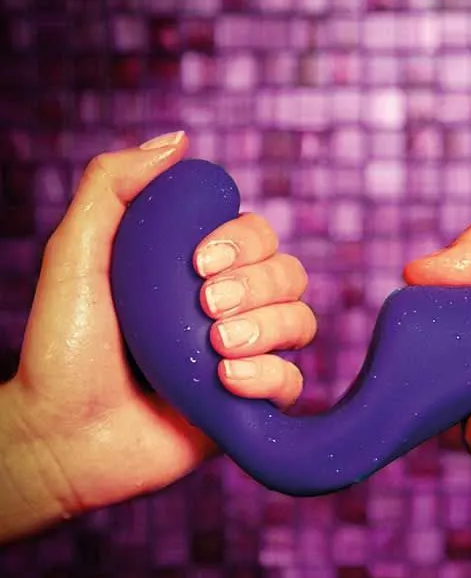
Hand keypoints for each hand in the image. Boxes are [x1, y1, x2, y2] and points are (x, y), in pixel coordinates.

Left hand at [2, 132, 312, 535]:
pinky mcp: (253, 406)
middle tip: (204, 308)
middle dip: (257, 285)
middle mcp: (230, 309)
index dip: (245, 242)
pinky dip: (270, 375)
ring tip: (217, 346)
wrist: (62, 436)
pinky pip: (295, 381)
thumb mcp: (77, 253)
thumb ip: (114, 185)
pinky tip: (227, 382)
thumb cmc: (64, 346)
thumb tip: (180, 140)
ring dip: (268, 327)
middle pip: (291, 273)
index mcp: (198, 272)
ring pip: (302, 321)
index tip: (197, 263)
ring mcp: (244, 356)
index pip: (259, 235)